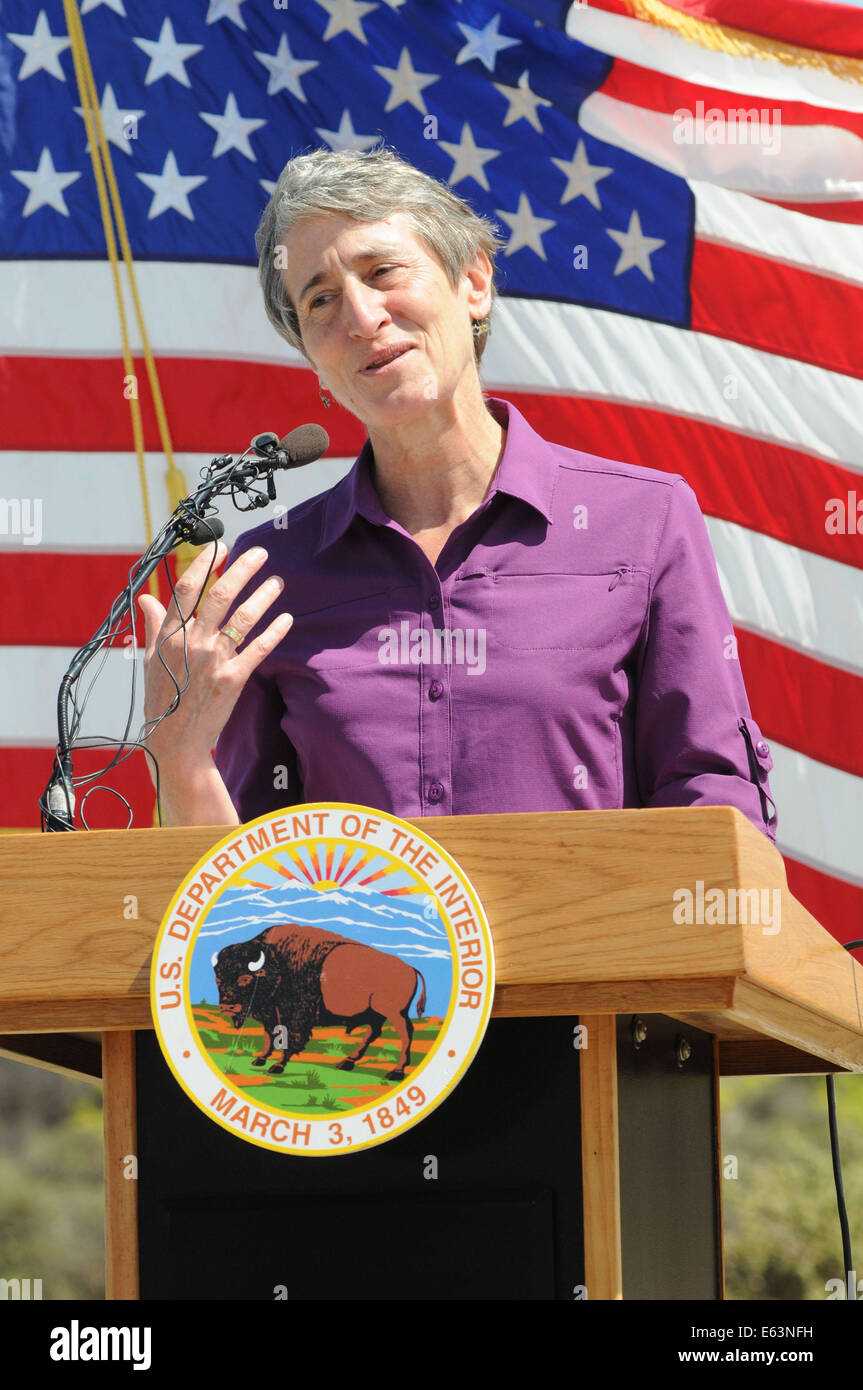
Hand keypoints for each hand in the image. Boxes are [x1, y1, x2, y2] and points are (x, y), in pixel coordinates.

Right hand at [138, 541, 292, 769]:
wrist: (175, 741)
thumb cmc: (162, 699)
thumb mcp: (151, 660)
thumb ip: (154, 626)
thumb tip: (146, 598)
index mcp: (170, 635)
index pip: (187, 588)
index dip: (205, 563)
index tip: (220, 546)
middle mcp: (193, 643)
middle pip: (220, 595)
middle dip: (242, 568)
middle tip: (259, 552)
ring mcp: (215, 660)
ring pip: (244, 618)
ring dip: (264, 595)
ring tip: (277, 581)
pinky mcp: (234, 678)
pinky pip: (259, 648)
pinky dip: (275, 630)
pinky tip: (286, 617)